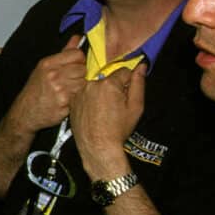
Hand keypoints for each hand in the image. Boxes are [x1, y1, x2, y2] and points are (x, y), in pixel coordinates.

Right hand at [15, 33, 86, 133]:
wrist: (25, 112)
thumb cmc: (36, 90)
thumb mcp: (45, 67)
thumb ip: (64, 52)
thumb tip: (77, 38)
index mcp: (48, 63)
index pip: (77, 54)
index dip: (80, 61)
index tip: (76, 67)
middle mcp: (53, 75)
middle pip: (82, 69)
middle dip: (80, 76)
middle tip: (71, 82)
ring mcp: (59, 90)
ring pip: (83, 84)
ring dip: (79, 89)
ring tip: (69, 91)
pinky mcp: (64, 104)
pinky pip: (79, 98)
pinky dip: (76, 100)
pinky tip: (67, 101)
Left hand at [70, 64, 145, 178]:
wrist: (97, 147)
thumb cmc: (118, 130)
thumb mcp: (135, 107)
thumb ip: (138, 84)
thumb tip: (141, 66)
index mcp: (108, 84)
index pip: (123, 72)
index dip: (128, 83)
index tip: (126, 95)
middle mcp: (91, 85)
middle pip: (108, 79)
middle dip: (114, 88)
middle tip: (115, 106)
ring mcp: (80, 93)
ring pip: (96, 86)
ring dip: (101, 93)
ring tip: (104, 111)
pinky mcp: (73, 101)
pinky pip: (85, 94)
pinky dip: (90, 100)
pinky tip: (94, 113)